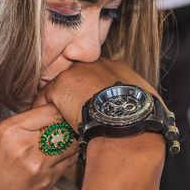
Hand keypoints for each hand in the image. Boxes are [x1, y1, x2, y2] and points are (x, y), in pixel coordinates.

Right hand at [0, 104, 76, 189]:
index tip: (56, 113)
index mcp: (10, 130)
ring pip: (72, 143)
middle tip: (65, 125)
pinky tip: (59, 156)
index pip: (50, 110)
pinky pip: (69, 162)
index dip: (57, 110)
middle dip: (66, 123)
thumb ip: (22, 123)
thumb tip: (47, 109)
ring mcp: (39, 166)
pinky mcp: (48, 182)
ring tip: (62, 140)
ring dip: (71, 139)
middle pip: (63, 125)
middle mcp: (26, 146)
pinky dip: (68, 156)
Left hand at [33, 58, 160, 130]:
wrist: (128, 124)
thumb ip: (134, 99)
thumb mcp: (144, 102)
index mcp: (118, 67)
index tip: (92, 105)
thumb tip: (138, 109)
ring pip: (62, 87)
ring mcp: (77, 73)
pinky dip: (45, 109)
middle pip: (78, 77)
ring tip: (58, 118)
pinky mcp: (61, 85)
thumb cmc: (142, 119)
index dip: (93, 92)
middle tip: (74, 111)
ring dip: (60, 101)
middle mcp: (96, 65)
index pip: (99, 76)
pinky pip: (45, 97)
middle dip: (76, 93)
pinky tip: (48, 122)